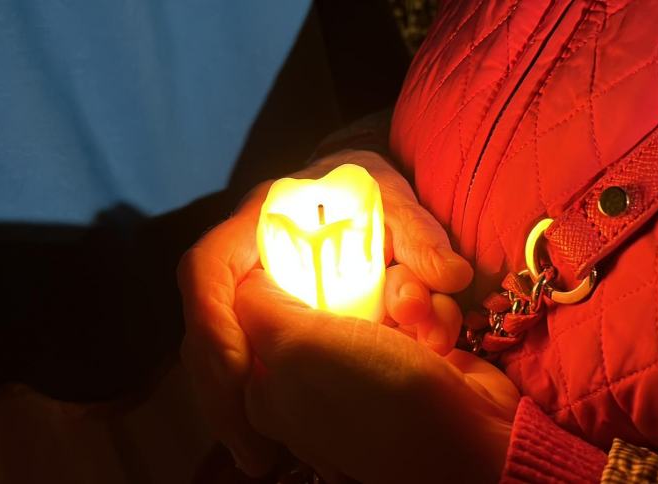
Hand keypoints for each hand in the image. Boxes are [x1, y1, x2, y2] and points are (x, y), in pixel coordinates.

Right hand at [177, 150, 473, 474]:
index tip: (241, 373)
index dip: (215, 322)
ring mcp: (244, 293)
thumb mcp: (393, 201)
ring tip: (258, 459)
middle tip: (252, 450)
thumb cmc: (367, 192)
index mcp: (260, 222)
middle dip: (220, 390)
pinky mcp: (259, 316)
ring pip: (215, 354)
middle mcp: (240, 261)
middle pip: (204, 327)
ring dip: (232, 409)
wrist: (354, 190)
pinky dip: (251, 403)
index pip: (208, 268)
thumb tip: (452, 276)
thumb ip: (420, 236)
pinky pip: (242, 360)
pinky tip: (269, 443)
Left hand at [236, 268, 519, 483]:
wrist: (472, 441)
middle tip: (387, 294)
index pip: (257, 309)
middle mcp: (312, 374)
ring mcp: (365, 365)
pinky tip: (439, 339)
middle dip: (362, 282)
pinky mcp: (409, 356)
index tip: (319, 260)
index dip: (288, 276)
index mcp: (268, 384)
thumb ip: (259, 306)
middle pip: (324, 291)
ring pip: (375, 293)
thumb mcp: (300, 348)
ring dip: (407, 296)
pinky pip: (412, 312)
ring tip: (419, 320)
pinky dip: (429, 317)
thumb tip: (247, 279)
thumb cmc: (379, 398)